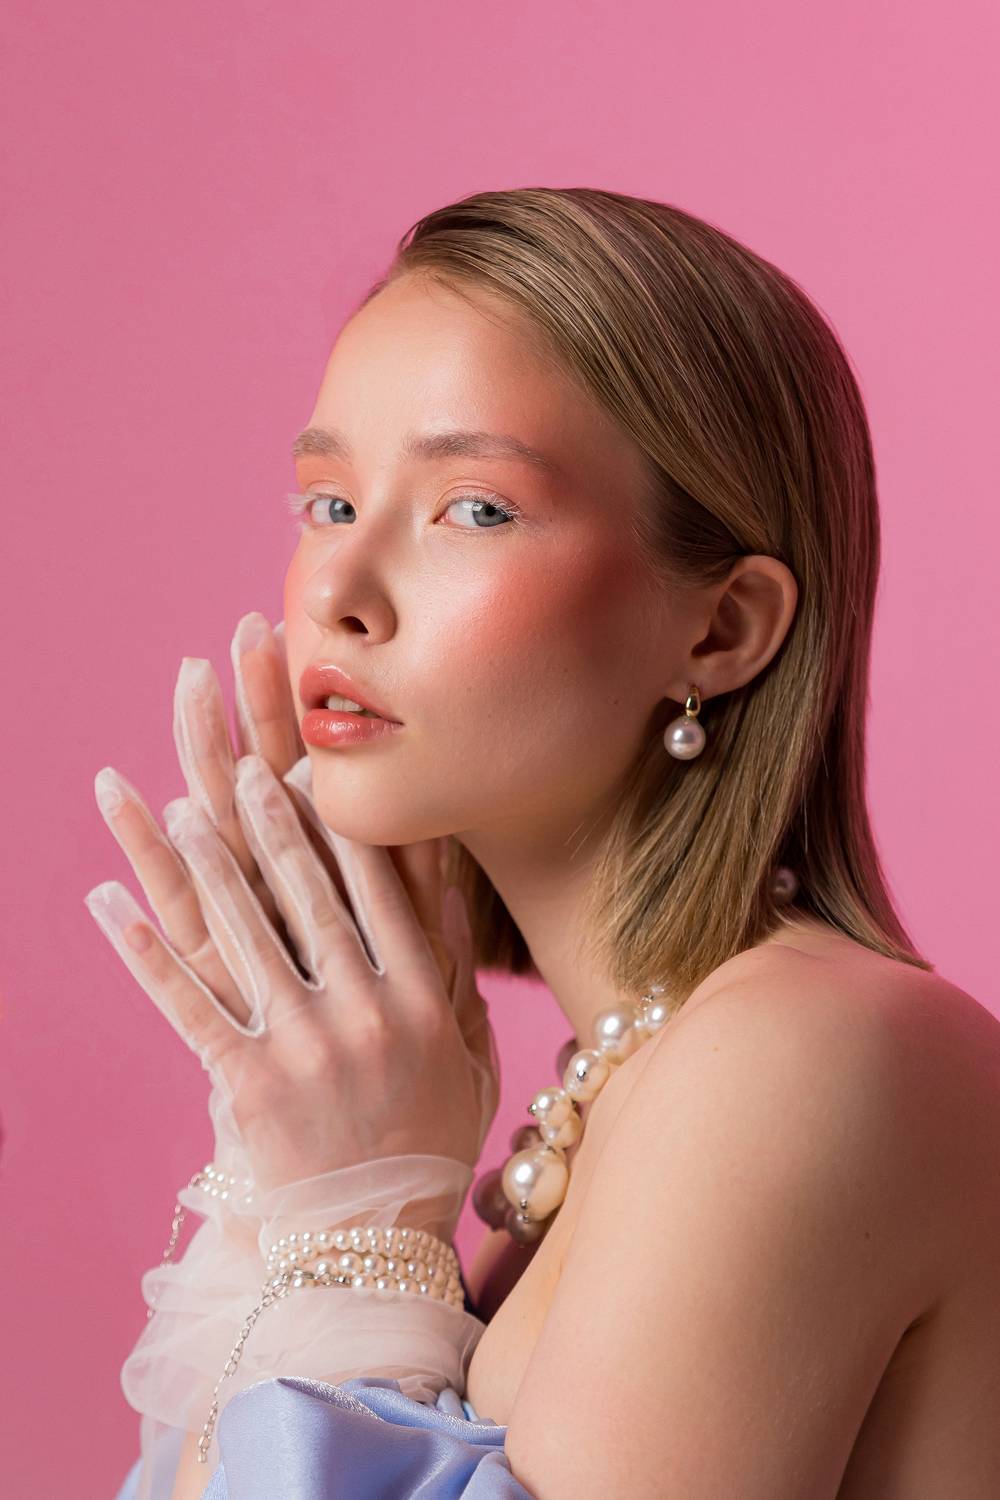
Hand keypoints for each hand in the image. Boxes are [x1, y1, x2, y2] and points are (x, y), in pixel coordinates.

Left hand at [85, 613, 499, 1205]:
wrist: (375, 1242)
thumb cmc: (429, 1141)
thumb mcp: (466, 1052)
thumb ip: (456, 970)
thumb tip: (449, 882)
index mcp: (422, 996)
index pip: (380, 887)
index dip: (341, 821)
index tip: (313, 768)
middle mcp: (367, 1011)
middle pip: (308, 894)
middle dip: (268, 822)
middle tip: (237, 763)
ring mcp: (305, 1047)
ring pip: (244, 933)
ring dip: (200, 863)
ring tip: (170, 808)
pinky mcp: (248, 1085)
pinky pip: (185, 1004)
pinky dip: (141, 951)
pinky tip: (107, 902)